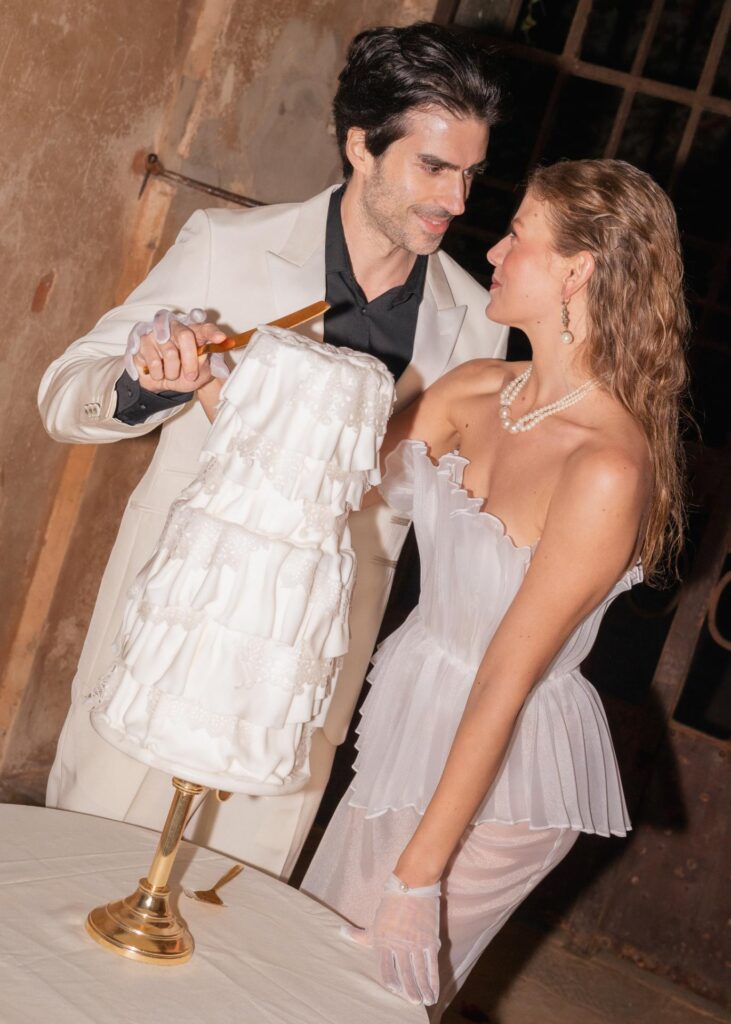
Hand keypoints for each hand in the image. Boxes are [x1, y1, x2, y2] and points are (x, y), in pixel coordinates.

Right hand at [125, 308, 228, 391]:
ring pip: (169, 352)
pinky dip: (158, 374)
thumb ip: (208, 360)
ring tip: (171, 374)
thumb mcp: (201, 372)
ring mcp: (156, 332)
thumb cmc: (185, 374)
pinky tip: (158, 373)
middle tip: (191, 375)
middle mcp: (175, 326)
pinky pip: (152, 361)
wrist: (164, 385)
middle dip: (189, 360)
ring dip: (172, 372)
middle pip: (185, 335)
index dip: (213, 332)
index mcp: (194, 330)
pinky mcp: (139, 341)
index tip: (221, 339)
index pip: (205, 327)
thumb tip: (218, 348)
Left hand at [341, 874, 440, 1005]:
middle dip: (410, 990)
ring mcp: (416, 943)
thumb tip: (340, 932)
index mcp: (384, 942)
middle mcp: (400, 945)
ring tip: (426, 1001)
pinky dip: (434, 979)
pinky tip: (434, 990)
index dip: (391, 982)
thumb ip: (359, 935)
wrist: (412, 884)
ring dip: (423, 988)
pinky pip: (432, 964)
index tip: (395, 992)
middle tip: (414, 1002)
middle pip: (404, 973)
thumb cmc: (390, 904)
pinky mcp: (429, 940)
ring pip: (420, 971)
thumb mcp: (374, 922)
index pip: (385, 968)